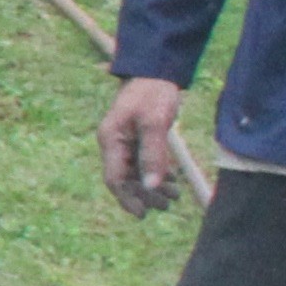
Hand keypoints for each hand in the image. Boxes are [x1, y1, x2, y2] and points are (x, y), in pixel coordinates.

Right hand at [97, 77, 187, 216]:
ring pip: (135, 172)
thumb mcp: (154, 123)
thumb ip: (153, 155)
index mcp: (111, 140)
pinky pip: (142, 162)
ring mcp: (124, 141)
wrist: (157, 70)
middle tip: (167, 206)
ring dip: (153, 186)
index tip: (143, 215)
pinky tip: (172, 182)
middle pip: (125, 179)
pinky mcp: (136, 138)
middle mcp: (113, 143)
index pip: (114, 178)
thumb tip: (151, 187)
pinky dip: (156, 173)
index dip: (127, 199)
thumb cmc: (153, 94)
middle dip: (145, 195)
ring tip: (174, 197)